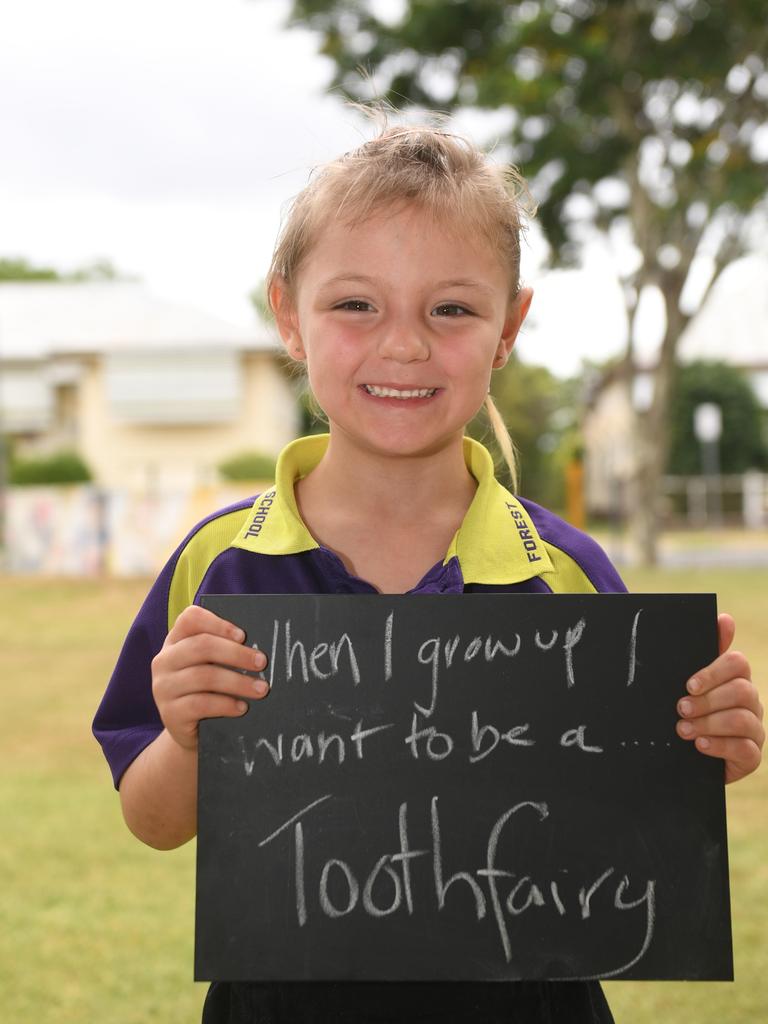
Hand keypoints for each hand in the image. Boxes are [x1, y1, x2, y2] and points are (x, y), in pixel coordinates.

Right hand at [151, 604, 268, 751]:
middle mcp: (164, 660)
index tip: (243, 635)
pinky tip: (242, 707)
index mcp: (176, 640)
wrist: (191, 731)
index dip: (218, 624)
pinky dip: (226, 704)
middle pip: (201, 646)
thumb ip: (225, 651)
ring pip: (204, 676)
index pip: (190, 619)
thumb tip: (258, 646)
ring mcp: (163, 687)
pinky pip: (200, 704)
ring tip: (261, 689)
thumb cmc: (208, 690)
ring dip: (238, 682)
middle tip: (262, 662)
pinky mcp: (169, 713)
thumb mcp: (212, 666)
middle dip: (237, 654)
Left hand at [676, 613, 763, 783]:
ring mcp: (754, 729)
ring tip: (683, 729)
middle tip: (681, 708)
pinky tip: (700, 745)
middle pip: (742, 691)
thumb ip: (702, 652)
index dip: (714, 672)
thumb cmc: (688, 711)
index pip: (738, 663)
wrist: (683, 754)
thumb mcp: (689, 684)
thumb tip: (724, 618)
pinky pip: (745, 749)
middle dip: (708, 700)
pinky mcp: (751, 755)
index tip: (689, 684)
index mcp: (735, 678)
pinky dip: (719, 745)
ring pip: (742, 718)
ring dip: (709, 723)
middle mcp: (750, 701)